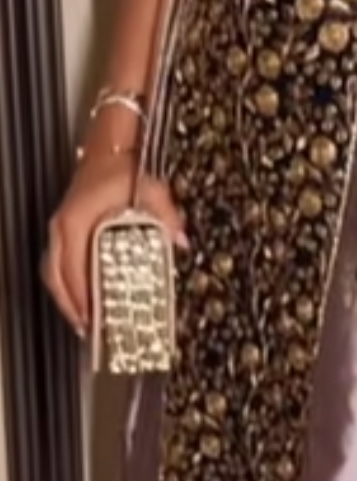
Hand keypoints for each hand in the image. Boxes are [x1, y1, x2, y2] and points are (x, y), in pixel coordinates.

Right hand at [42, 148, 186, 339]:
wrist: (109, 149)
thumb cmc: (123, 169)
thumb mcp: (151, 191)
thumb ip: (166, 217)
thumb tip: (178, 240)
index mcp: (77, 221)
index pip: (75, 269)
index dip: (85, 298)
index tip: (97, 318)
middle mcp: (63, 228)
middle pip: (58, 279)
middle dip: (73, 308)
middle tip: (92, 332)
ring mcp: (60, 230)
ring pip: (54, 274)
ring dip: (68, 300)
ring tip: (87, 324)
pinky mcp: (64, 232)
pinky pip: (58, 265)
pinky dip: (68, 285)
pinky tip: (84, 299)